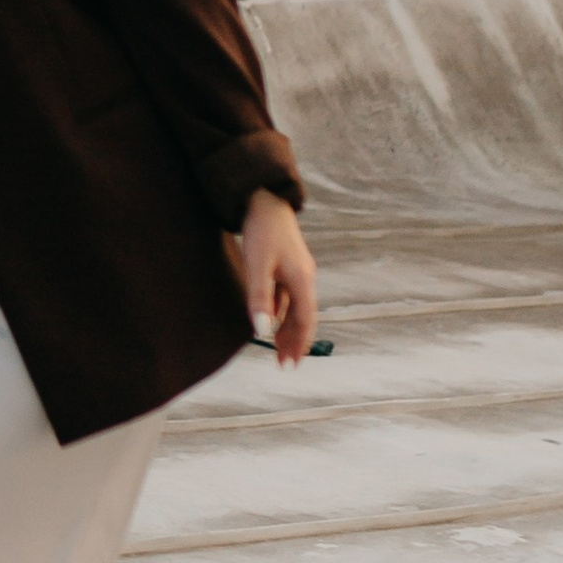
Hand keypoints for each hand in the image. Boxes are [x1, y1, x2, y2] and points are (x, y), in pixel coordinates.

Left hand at [238, 190, 318, 364]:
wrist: (264, 197)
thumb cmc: (261, 231)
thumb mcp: (257, 266)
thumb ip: (259, 299)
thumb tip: (261, 332)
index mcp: (302, 280)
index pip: (305, 321)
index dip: (300, 344)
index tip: (292, 365)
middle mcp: (304, 277)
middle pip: (302, 316)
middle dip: (294, 340)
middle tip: (284, 363)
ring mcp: (297, 270)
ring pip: (294, 306)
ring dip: (286, 327)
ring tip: (277, 346)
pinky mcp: (287, 263)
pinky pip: (287, 294)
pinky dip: (280, 310)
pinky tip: (271, 317)